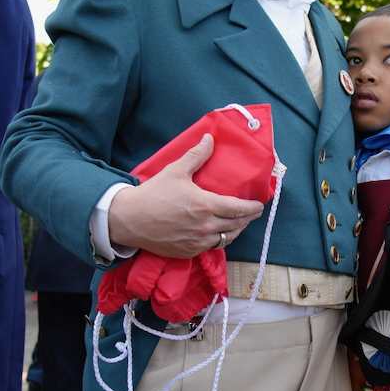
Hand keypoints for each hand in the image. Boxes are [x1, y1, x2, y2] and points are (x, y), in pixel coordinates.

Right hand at [107, 134, 263, 257]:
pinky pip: (211, 247)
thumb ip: (196, 155)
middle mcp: (205, 226)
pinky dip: (219, 240)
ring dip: (236, 231)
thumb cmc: (153, 194)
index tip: (259, 205)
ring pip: (226, 239)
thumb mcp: (176, 171)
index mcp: (206, 205)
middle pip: (237, 225)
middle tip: (252, 213)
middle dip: (248, 219)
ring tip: (239, 224)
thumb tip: (210, 139)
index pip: (239, 209)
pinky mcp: (188, 251)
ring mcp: (197, 242)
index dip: (253, 208)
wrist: (130, 219)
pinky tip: (219, 234)